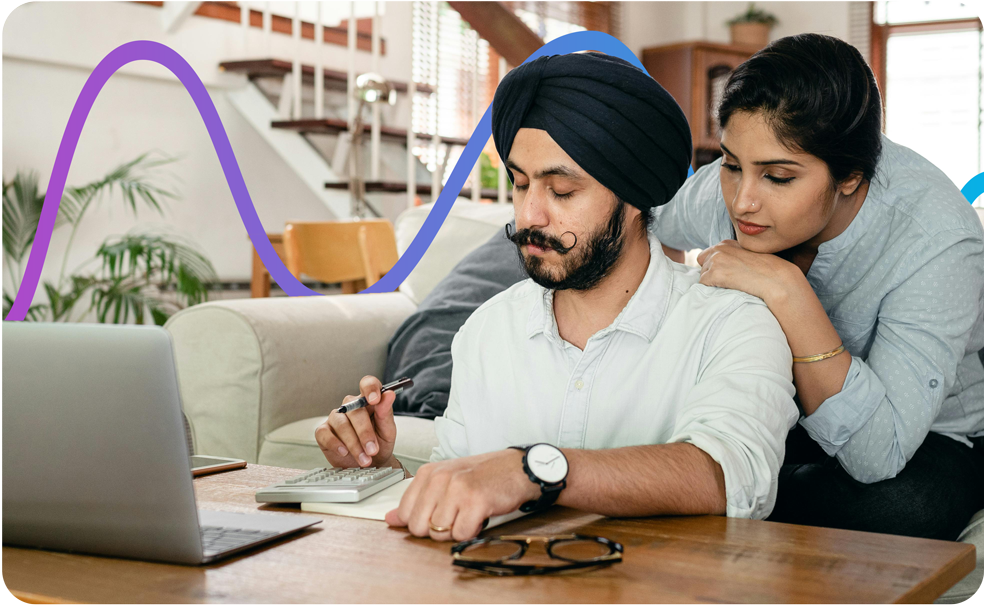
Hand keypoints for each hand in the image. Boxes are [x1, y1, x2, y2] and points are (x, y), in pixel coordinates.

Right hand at [315, 375, 397, 468]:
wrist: (372, 465)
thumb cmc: (380, 444)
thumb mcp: (388, 430)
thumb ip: (386, 412)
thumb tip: (389, 394)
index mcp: (368, 401)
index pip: (367, 384)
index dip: (370, 388)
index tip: (375, 400)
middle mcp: (350, 406)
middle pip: (354, 410)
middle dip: (365, 432)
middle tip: (373, 450)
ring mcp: (336, 418)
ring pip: (341, 424)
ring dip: (353, 443)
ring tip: (364, 458)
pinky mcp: (324, 432)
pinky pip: (324, 433)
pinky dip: (335, 444)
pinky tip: (344, 452)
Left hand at [384, 449, 539, 541]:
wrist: (517, 468)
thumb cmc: (482, 475)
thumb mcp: (445, 481)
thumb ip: (417, 500)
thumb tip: (390, 519)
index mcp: (428, 473)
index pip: (405, 513)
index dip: (422, 522)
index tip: (438, 514)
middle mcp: (439, 478)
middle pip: (419, 527)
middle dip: (437, 529)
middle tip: (455, 515)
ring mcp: (456, 489)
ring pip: (439, 533)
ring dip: (456, 530)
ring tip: (468, 513)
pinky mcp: (475, 502)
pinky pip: (461, 534)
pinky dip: (471, 531)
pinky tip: (479, 516)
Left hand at [696, 240, 797, 303]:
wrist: (776, 278)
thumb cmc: (766, 270)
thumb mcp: (747, 256)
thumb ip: (733, 256)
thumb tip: (721, 266)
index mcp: (726, 243)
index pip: (708, 254)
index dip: (715, 265)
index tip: (728, 272)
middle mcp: (719, 248)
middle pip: (702, 263)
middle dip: (711, 272)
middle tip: (729, 279)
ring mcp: (716, 260)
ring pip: (703, 274)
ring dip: (713, 281)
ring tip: (732, 284)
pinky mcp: (715, 273)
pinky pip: (703, 284)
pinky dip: (712, 288)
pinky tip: (728, 288)